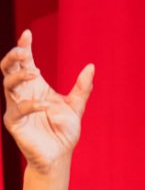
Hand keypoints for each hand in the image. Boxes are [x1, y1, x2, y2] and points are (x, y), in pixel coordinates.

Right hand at [1, 29, 94, 171]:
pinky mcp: (14, 122)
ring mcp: (16, 106)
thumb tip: (91, 66)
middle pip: (8, 68)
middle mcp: (22, 93)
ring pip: (7, 84)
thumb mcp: (75, 107)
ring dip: (19, 76)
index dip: (23, 46)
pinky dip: (31, 104)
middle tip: (24, 51)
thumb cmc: (64, 131)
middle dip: (13, 56)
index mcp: (34, 86)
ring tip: (35, 73)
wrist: (60, 155)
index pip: (25, 62)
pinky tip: (45, 105)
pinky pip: (18, 109)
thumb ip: (82, 88)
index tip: (27, 33)